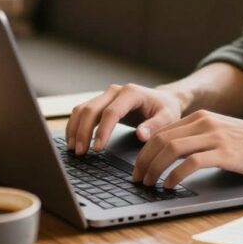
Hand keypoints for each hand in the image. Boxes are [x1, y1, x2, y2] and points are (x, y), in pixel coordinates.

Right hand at [65, 83, 183, 154]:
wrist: (163, 99)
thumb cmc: (166, 109)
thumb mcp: (168, 117)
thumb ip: (155, 126)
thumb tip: (141, 135)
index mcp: (131, 93)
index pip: (111, 112)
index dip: (102, 131)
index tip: (97, 149)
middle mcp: (115, 91)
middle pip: (91, 109)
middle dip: (83, 131)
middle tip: (80, 152)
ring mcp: (106, 95)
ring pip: (83, 109)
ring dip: (75, 128)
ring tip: (74, 149)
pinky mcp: (101, 102)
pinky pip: (82, 111)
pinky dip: (75, 125)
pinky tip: (73, 140)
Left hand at [132, 110, 242, 188]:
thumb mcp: (222, 133)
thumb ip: (200, 138)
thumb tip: (174, 156)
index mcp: (201, 117)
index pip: (162, 131)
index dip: (144, 150)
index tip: (138, 167)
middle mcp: (204, 123)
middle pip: (160, 139)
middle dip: (143, 160)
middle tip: (137, 178)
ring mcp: (214, 136)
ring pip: (171, 149)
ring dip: (154, 168)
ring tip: (148, 183)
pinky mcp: (224, 153)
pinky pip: (190, 163)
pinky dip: (174, 175)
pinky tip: (169, 185)